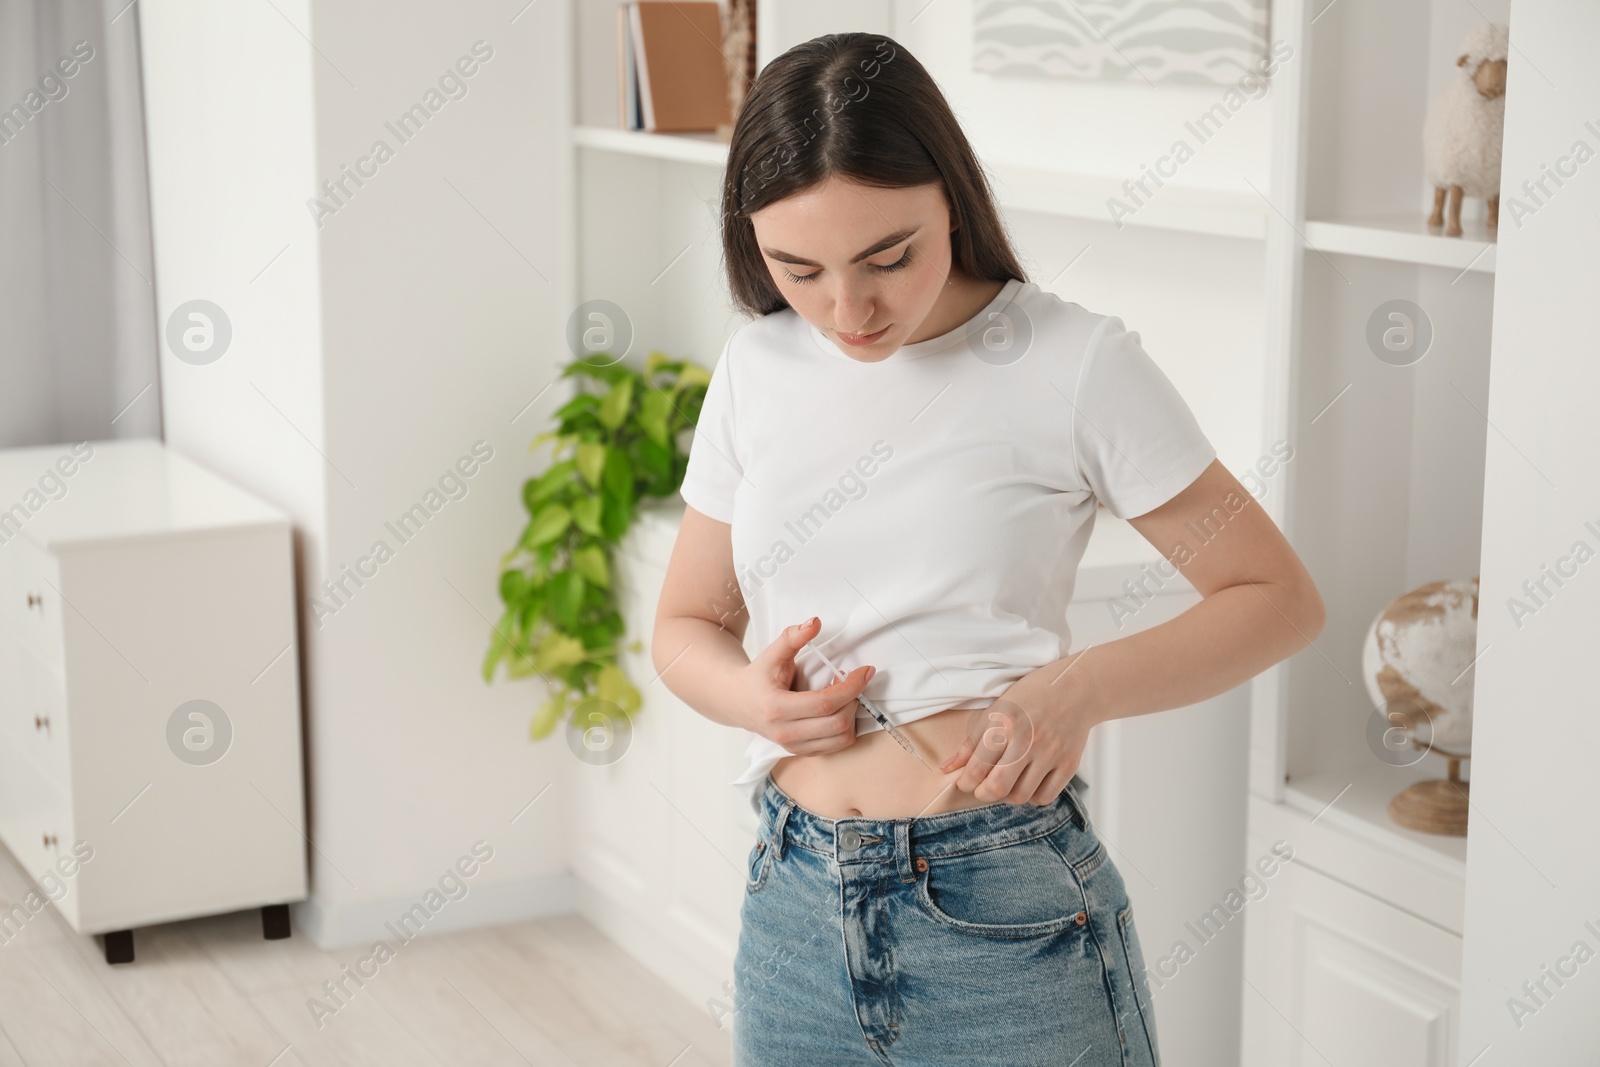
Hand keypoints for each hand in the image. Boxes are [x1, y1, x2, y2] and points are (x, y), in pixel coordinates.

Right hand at [739, 616, 871, 755]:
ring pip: (841, 739)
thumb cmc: (758, 676)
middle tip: (852, 681)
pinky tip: (837, 709)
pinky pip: (836, 746)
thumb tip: (815, 623)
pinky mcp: (800, 751)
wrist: (738, 702)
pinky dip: (845, 727)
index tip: (866, 671)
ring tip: (844, 695)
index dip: (852, 687)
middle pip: (837, 723)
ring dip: (852, 715)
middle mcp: (785, 733)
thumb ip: (793, 637)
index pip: (825, 703)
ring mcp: (793, 746)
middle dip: (854, 700)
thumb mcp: (772, 653)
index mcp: (777, 708)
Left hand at [937, 664, 1097, 805]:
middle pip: (997, 787)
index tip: (965, 782)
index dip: (965, 782)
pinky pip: (1045, 796)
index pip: (977, 767)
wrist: (1075, 689)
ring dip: (1007, 796)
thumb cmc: (1031, 696)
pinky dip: (1032, 797)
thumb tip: (947, 768)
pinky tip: (1027, 784)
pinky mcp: (1068, 764)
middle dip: (982, 794)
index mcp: (1004, 724)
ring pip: (1021, 795)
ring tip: (1005, 784)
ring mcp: (1050, 754)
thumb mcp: (996, 709)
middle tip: (981, 789)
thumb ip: (971, 742)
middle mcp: (1028, 740)